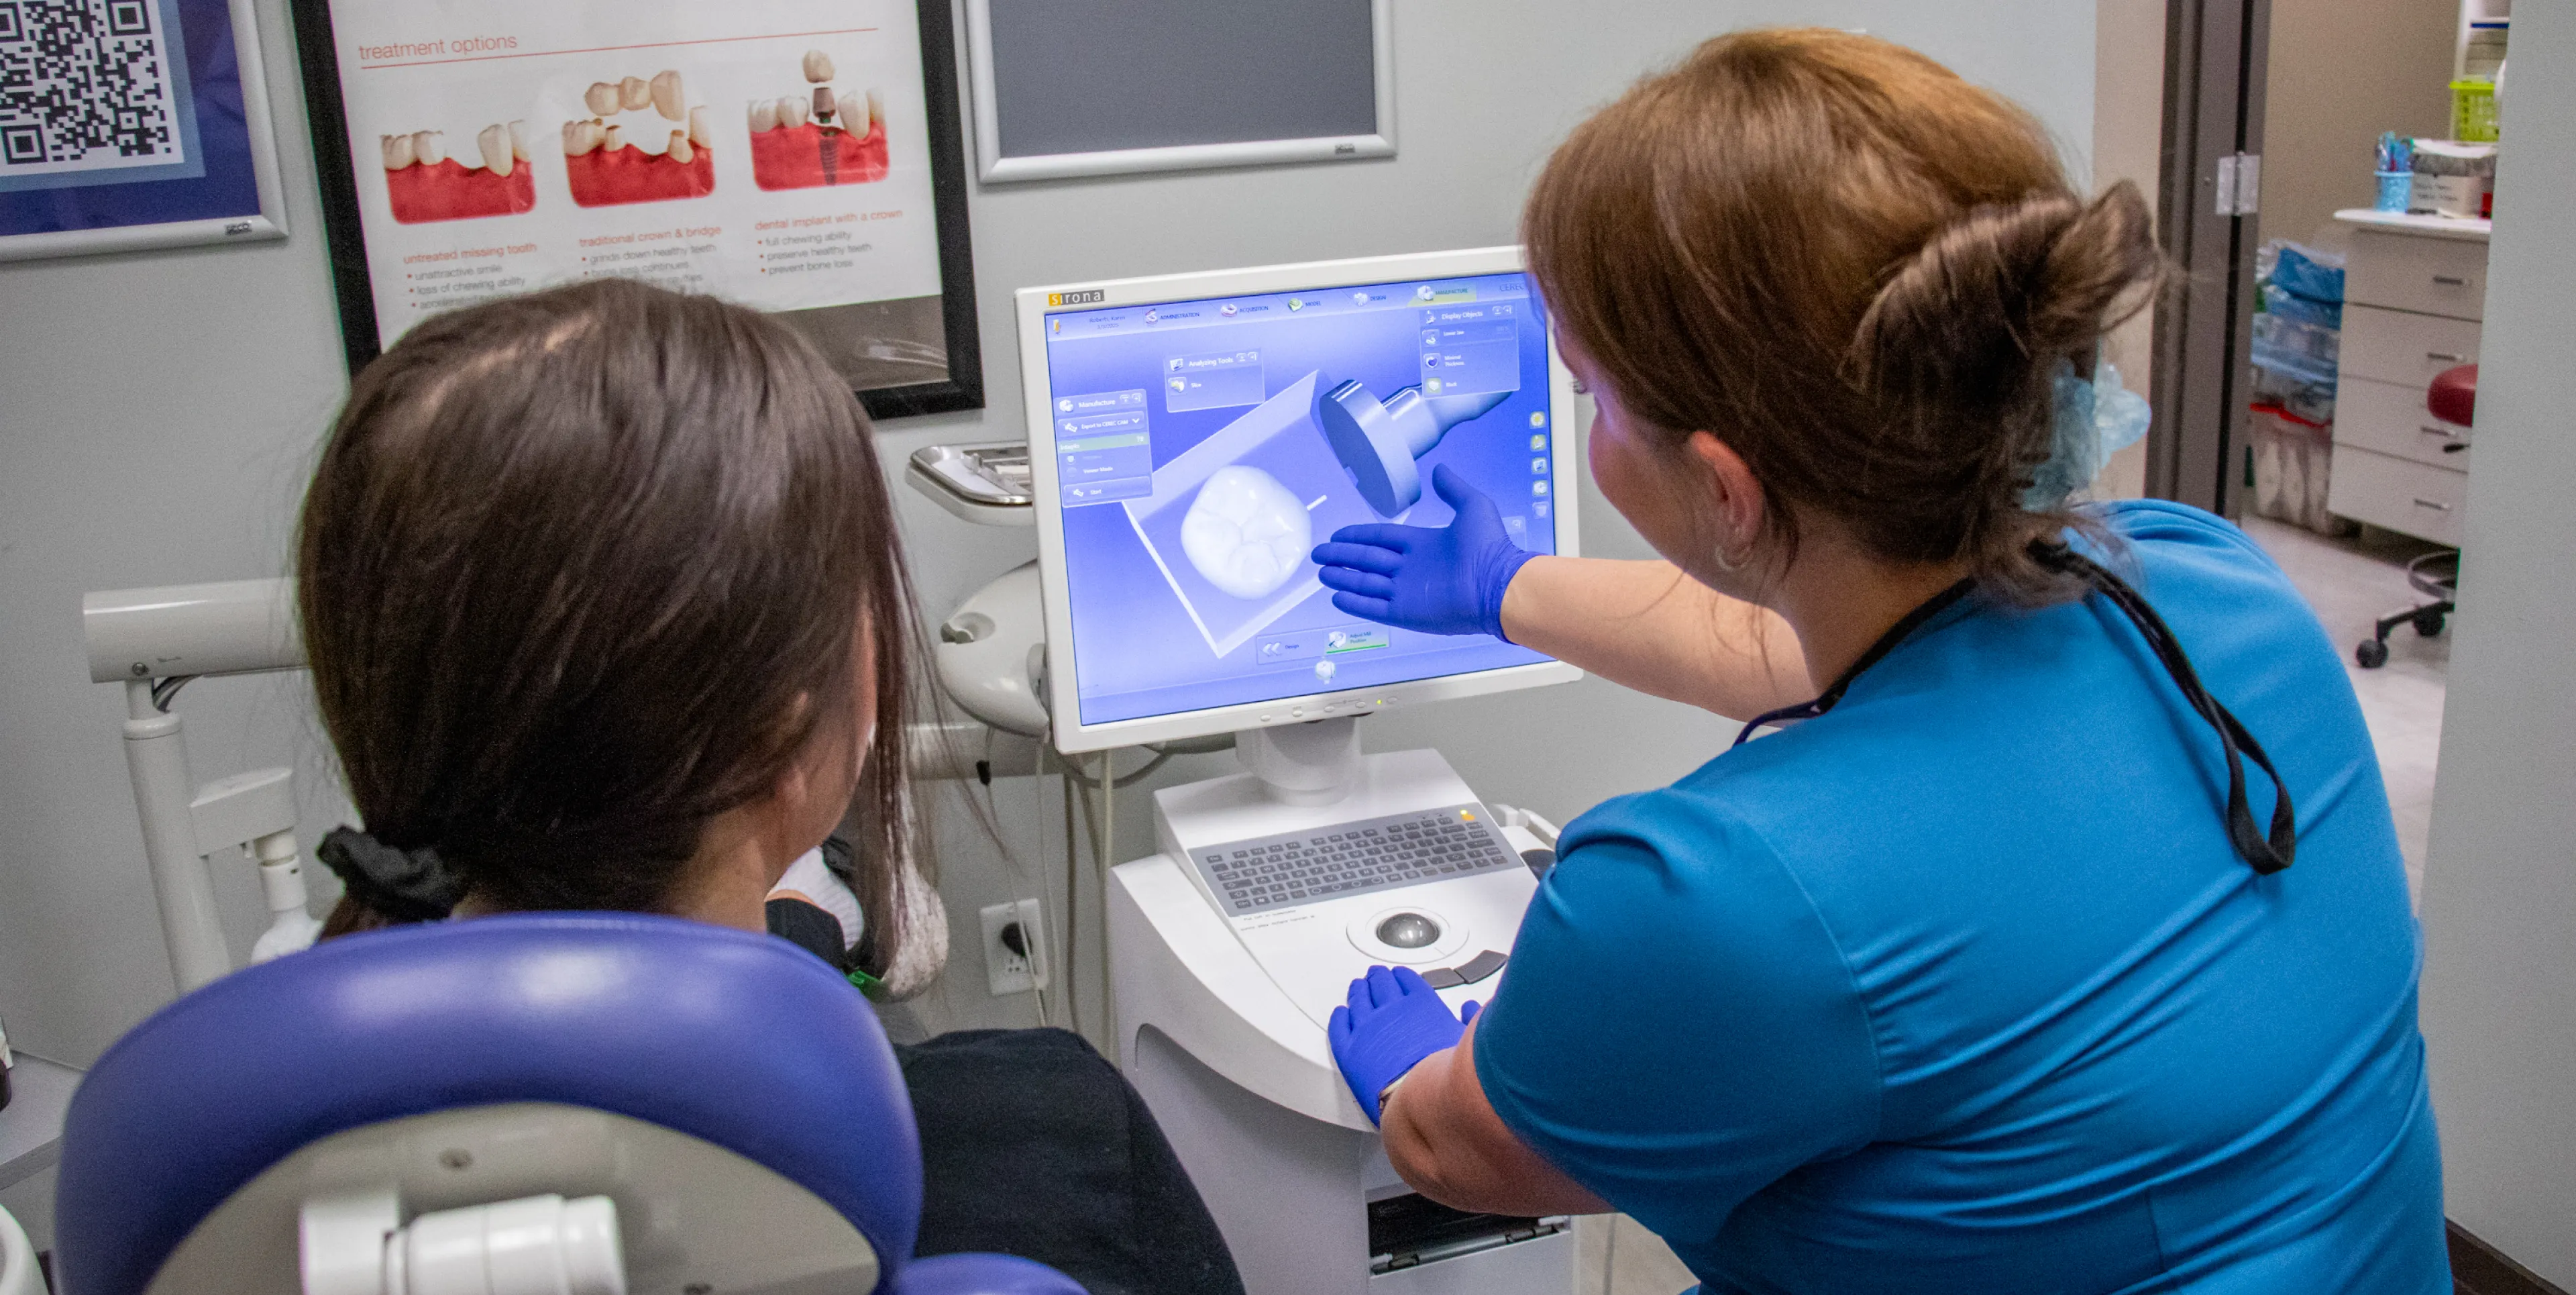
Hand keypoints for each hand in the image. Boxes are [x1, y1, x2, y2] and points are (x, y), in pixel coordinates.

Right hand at [1311, 465, 1536, 639]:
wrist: (1497, 585)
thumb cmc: (1491, 547)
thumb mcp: (1473, 506)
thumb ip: (1452, 488)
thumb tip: (1439, 469)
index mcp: (1423, 544)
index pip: (1381, 538)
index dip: (1358, 535)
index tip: (1339, 534)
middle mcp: (1412, 568)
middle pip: (1367, 560)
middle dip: (1342, 557)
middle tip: (1319, 555)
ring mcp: (1407, 591)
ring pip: (1366, 582)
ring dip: (1343, 577)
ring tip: (1322, 573)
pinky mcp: (1406, 612)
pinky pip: (1373, 606)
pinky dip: (1355, 603)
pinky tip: (1337, 597)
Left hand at [1328, 965, 1480, 1124]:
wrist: (1424, 1101)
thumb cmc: (1448, 1075)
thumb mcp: (1468, 1041)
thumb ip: (1470, 1021)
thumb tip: (1473, 1010)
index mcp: (1421, 1004)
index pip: (1408, 981)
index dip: (1401, 976)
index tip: (1398, 975)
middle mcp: (1392, 1011)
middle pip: (1380, 986)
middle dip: (1378, 979)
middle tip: (1375, 976)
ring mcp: (1368, 1029)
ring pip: (1358, 1001)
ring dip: (1358, 991)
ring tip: (1357, 988)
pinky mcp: (1350, 1051)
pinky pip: (1339, 1027)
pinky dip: (1339, 1018)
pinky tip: (1341, 1014)